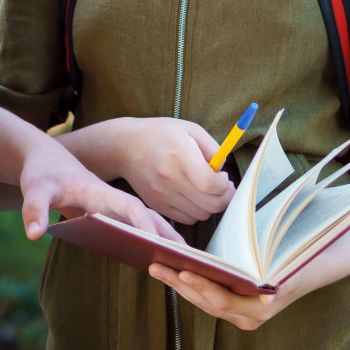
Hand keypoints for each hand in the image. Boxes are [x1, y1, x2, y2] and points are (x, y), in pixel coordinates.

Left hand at [18, 137, 182, 243]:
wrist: (44, 158)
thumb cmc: (41, 171)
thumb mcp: (34, 189)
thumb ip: (34, 209)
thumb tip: (34, 235)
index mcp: (99, 192)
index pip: (129, 207)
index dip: (145, 223)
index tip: (160, 240)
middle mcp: (110, 200)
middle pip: (145, 215)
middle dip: (167, 233)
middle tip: (188, 256)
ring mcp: (110, 207)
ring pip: (143, 221)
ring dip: (163, 237)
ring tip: (183, 260)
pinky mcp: (106, 213)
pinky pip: (132, 227)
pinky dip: (148, 239)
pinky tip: (156, 257)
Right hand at [73, 118, 234, 224]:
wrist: (125, 146)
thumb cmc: (161, 134)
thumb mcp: (190, 129)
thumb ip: (213, 149)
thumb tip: (224, 171)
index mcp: (180, 155)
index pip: (209, 183)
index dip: (224, 185)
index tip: (224, 177)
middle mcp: (170, 178)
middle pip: (209, 204)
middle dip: (224, 198)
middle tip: (224, 187)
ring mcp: (162, 195)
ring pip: (201, 215)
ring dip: (210, 206)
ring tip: (207, 191)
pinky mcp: (157, 205)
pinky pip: (187, 219)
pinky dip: (196, 212)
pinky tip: (193, 197)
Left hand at [148, 263, 292, 331]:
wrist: (314, 269)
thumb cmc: (300, 263)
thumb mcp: (292, 270)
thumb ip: (278, 284)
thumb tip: (267, 297)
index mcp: (259, 310)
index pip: (223, 301)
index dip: (202, 287)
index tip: (183, 272)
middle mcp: (247, 319)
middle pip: (206, 302)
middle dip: (179, 284)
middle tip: (156, 266)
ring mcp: (239, 316)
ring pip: (203, 301)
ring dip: (179, 285)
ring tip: (157, 267)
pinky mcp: (234, 308)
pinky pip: (208, 298)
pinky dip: (191, 285)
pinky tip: (174, 272)